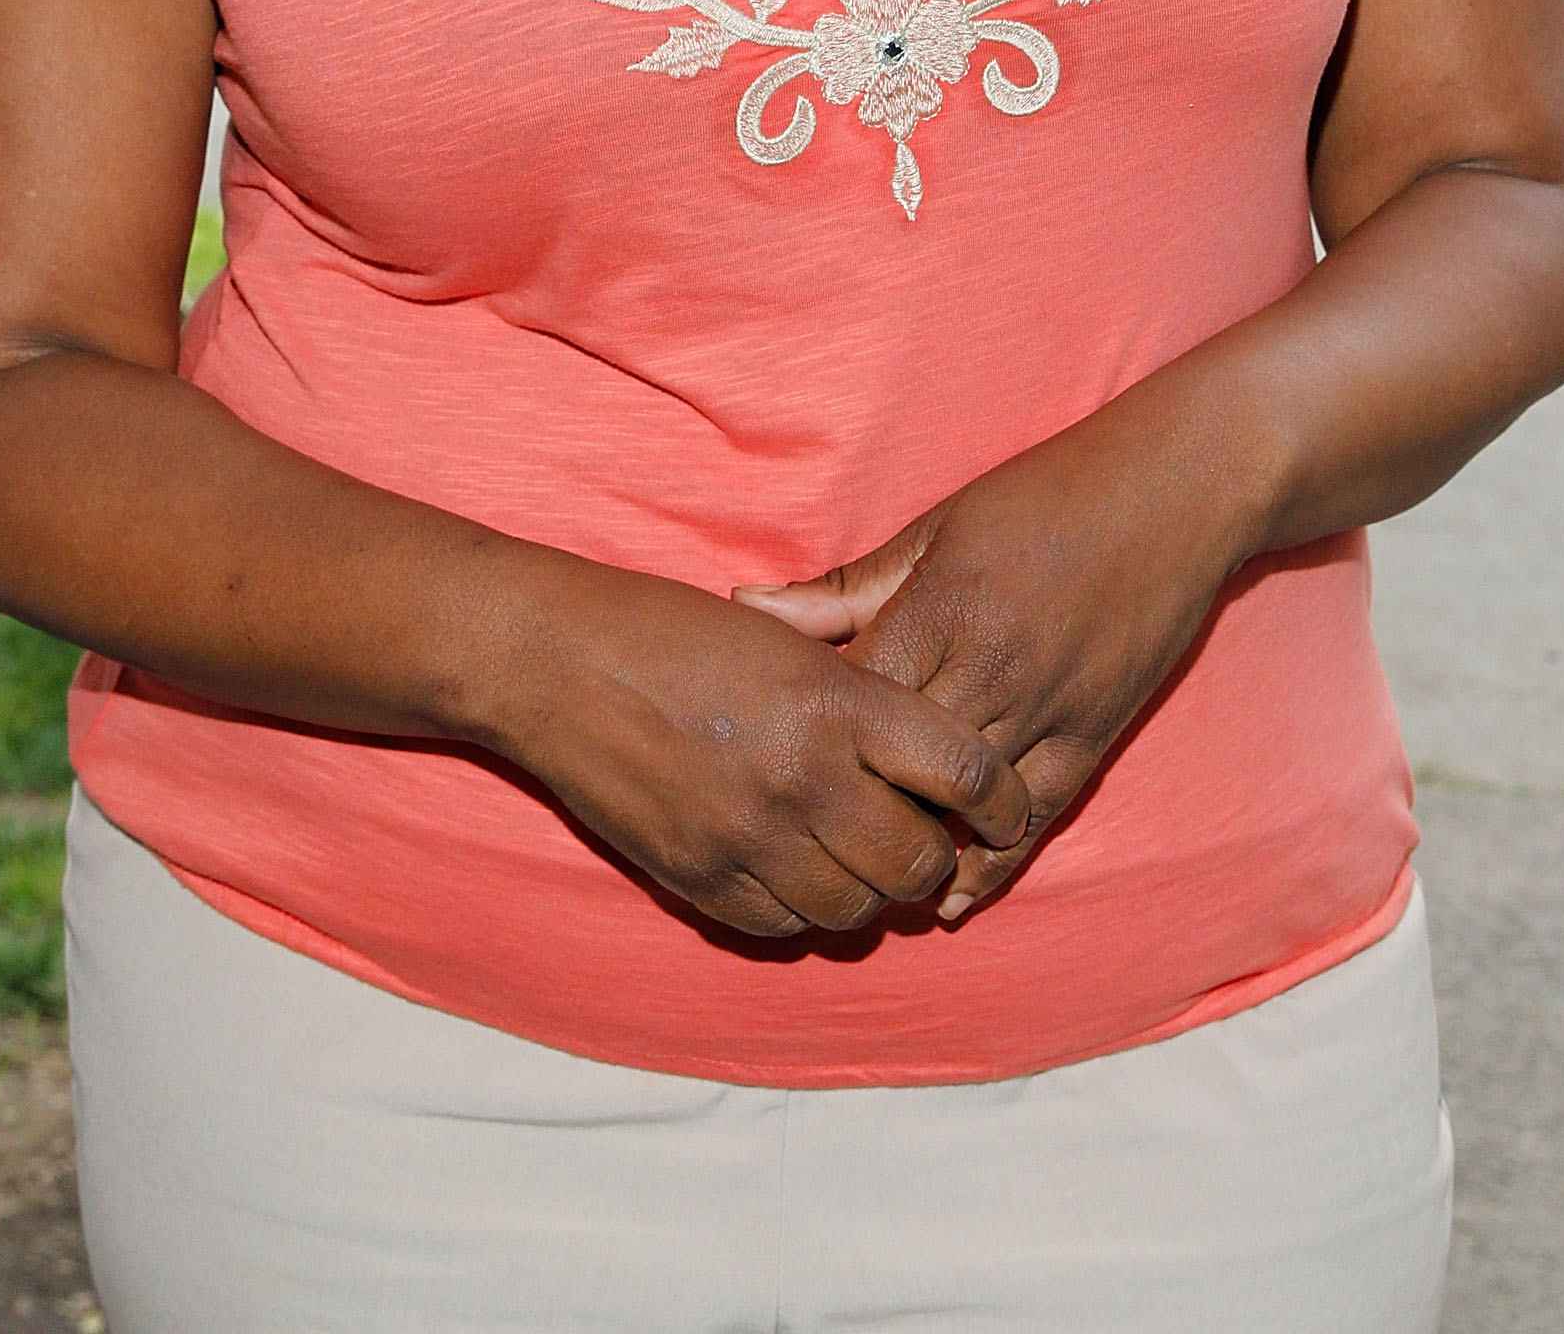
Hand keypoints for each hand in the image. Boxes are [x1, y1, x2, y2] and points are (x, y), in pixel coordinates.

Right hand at [481, 549, 1031, 940]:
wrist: (559, 665)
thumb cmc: (675, 634)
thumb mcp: (787, 641)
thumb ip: (864, 701)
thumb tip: (934, 765)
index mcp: (837, 701)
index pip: (966, 774)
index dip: (1002, 802)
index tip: (1004, 809)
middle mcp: (805, 777)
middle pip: (919, 860)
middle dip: (933, 855)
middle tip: (920, 833)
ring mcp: (751, 839)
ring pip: (857, 908)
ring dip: (869, 888)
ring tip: (854, 852)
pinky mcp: (702, 881)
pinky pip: (785, 928)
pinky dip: (802, 908)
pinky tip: (794, 867)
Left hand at [735, 385, 1259, 920]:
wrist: (1170, 494)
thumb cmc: (1040, 498)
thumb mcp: (933, 530)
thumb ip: (842, 589)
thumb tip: (745, 606)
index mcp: (941, 612)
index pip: (854, 701)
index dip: (810, 734)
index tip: (772, 752)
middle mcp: (993, 672)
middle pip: (901, 768)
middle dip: (852, 802)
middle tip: (800, 832)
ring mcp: (1048, 711)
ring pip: (964, 808)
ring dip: (914, 845)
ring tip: (860, 877)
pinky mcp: (1093, 737)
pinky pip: (1035, 818)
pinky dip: (992, 864)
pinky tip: (952, 896)